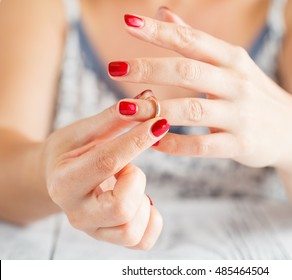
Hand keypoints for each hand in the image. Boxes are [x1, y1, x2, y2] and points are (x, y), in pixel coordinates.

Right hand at [43, 102, 168, 248]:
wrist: (58, 176)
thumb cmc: (72, 150)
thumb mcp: (86, 130)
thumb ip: (115, 117)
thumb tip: (149, 98)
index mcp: (64, 181)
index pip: (108, 162)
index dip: (138, 139)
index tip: (160, 120)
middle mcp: (76, 213)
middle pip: (121, 206)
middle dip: (136, 179)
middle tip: (128, 167)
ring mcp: (94, 230)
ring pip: (132, 228)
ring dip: (142, 199)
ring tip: (128, 183)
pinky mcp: (110, 238)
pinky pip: (142, 241)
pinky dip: (151, 220)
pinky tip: (143, 201)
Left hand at [109, 9, 291, 168]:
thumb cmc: (255, 95)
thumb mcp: (233, 64)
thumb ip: (196, 41)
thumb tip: (163, 12)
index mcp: (233, 59)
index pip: (192, 40)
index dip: (159, 32)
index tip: (128, 24)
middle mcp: (238, 83)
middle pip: (188, 72)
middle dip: (149, 69)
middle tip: (114, 68)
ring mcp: (241, 115)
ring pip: (192, 110)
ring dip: (156, 109)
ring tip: (124, 109)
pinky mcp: (241, 145)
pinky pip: (202, 146)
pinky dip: (174, 145)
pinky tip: (153, 142)